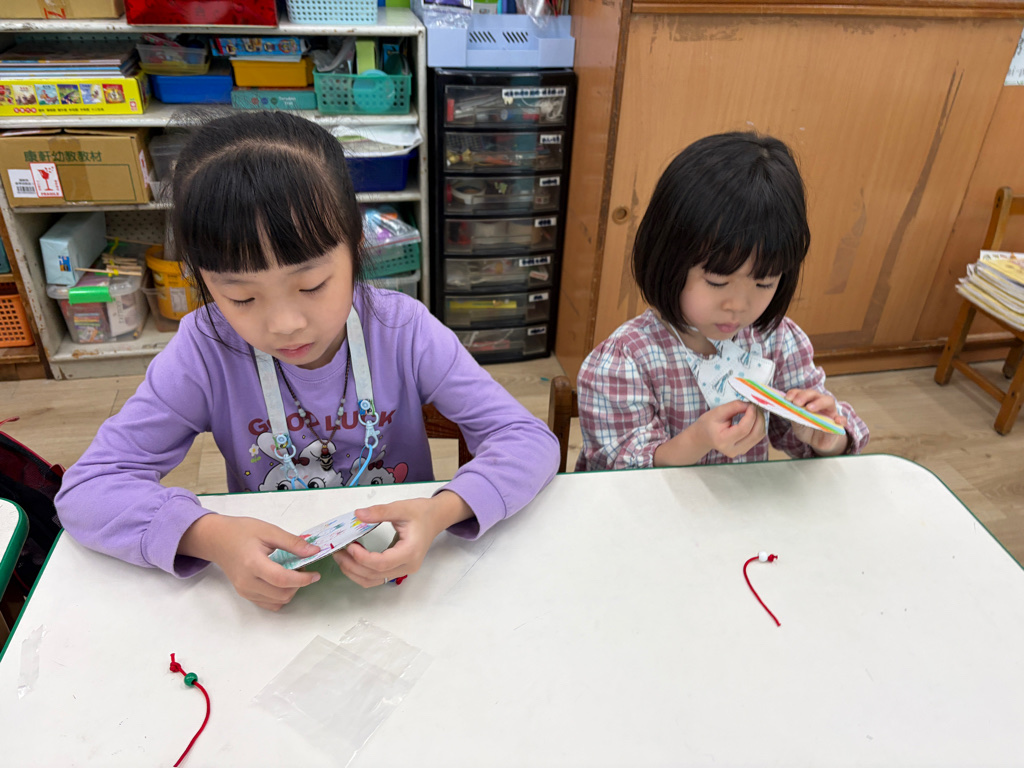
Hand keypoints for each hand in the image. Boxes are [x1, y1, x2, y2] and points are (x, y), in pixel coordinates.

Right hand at [179, 514, 320, 610]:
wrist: (217, 539)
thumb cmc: (241, 531)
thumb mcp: (269, 530)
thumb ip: (292, 543)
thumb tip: (314, 552)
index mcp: (253, 564)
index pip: (282, 580)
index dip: (303, 579)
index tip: (315, 574)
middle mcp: (247, 582)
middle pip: (282, 594)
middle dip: (299, 585)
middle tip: (303, 569)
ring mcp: (244, 591)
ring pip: (277, 602)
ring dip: (291, 591)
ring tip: (292, 573)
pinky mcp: (244, 594)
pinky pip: (268, 603)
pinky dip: (280, 596)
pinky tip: (282, 581)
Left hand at [332, 490, 472, 587]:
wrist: (435, 518)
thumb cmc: (421, 513)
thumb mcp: (401, 508)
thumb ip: (379, 512)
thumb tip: (358, 514)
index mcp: (410, 552)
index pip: (382, 563)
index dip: (363, 558)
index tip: (350, 546)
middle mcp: (407, 566)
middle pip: (375, 574)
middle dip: (353, 565)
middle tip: (338, 551)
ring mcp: (403, 570)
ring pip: (373, 580)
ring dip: (354, 572)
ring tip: (341, 556)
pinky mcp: (398, 569)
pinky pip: (376, 577)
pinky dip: (361, 572)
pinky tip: (351, 560)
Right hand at [693, 400, 766, 457]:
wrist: (703, 437)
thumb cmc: (707, 423)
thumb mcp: (717, 412)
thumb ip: (734, 407)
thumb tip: (749, 404)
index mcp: (723, 440)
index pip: (743, 429)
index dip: (751, 416)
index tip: (751, 405)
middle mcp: (733, 450)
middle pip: (754, 434)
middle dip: (758, 418)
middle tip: (755, 406)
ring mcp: (739, 452)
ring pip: (759, 436)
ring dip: (760, 421)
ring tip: (754, 411)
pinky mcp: (744, 450)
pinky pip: (757, 438)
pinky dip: (758, 426)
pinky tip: (753, 419)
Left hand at [785, 388, 849, 455]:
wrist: (817, 442)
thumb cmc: (807, 429)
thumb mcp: (797, 423)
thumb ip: (793, 415)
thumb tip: (786, 408)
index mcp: (808, 401)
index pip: (802, 393)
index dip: (795, 393)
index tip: (787, 398)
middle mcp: (820, 403)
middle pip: (814, 394)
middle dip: (804, 396)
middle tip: (796, 403)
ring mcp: (830, 412)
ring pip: (828, 401)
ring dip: (819, 403)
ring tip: (809, 408)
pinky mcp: (838, 424)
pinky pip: (842, 420)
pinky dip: (841, 419)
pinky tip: (837, 421)